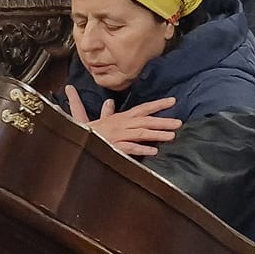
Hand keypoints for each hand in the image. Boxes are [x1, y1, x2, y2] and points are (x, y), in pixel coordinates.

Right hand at [64, 86, 179, 155]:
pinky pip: (130, 148)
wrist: (74, 141)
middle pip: (145, 120)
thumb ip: (104, 112)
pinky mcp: (113, 147)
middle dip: (163, 121)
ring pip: (141, 133)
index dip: (157, 105)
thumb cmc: (85, 132)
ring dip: (157, 134)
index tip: (172, 101)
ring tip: (172, 136)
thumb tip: (108, 102)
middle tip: (179, 123)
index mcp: (119, 117)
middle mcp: (121, 124)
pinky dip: (141, 149)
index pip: (142, 109)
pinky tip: (153, 151)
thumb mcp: (94, 119)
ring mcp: (118, 135)